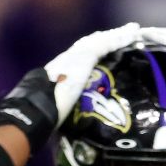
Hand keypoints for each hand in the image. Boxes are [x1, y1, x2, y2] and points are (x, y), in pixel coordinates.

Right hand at [0, 23, 140, 152]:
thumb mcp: (49, 114)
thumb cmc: (35, 118)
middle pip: (87, 45)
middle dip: (104, 40)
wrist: (31, 111)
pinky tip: (133, 34)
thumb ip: (53, 116)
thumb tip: (49, 134)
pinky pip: (106, 44)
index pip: (75, 58)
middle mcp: (63, 62)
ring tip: (132, 31)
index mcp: (55, 74)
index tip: (101, 51)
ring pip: (98, 41)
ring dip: (116, 35)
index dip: (89, 53)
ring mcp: (72, 59)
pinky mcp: (83, 58)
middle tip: (122, 36)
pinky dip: (120, 38)